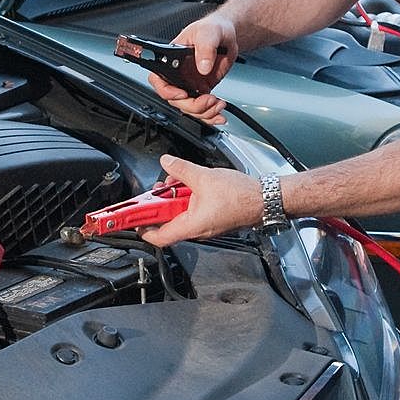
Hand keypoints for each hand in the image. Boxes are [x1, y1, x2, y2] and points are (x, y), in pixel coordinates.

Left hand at [141, 155, 260, 246]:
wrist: (265, 199)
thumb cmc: (242, 196)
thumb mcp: (204, 177)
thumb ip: (181, 169)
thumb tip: (166, 163)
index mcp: (192, 225)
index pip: (159, 237)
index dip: (143, 229)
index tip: (134, 220)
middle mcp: (198, 230)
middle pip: (168, 223)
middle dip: (159, 205)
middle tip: (158, 189)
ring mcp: (205, 225)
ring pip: (180, 215)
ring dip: (174, 199)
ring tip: (176, 182)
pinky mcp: (212, 218)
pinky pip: (192, 212)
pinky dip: (187, 199)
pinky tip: (191, 185)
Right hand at [149, 15, 237, 124]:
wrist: (227, 35)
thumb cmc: (212, 28)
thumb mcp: (209, 32)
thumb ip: (205, 47)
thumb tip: (203, 66)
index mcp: (172, 58)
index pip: (158, 79)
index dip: (167, 91)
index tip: (182, 94)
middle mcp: (178, 74)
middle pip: (175, 100)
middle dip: (192, 105)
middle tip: (209, 99)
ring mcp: (190, 83)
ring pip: (189, 108)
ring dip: (204, 112)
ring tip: (218, 104)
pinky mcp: (202, 90)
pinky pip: (202, 109)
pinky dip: (211, 116)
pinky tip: (219, 115)